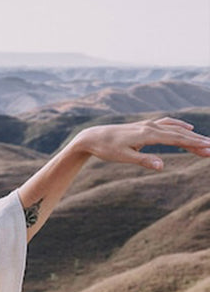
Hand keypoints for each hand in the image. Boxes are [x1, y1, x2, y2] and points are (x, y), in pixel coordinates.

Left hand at [72, 117, 209, 170]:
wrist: (93, 137)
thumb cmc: (107, 149)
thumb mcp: (124, 157)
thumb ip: (143, 161)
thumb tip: (162, 166)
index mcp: (148, 134)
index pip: (177, 139)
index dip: (194, 144)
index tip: (209, 150)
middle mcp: (151, 127)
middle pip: (180, 133)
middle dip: (198, 141)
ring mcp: (149, 125)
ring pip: (176, 129)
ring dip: (191, 135)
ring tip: (205, 142)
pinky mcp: (146, 127)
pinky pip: (168, 124)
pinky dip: (180, 126)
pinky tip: (187, 129)